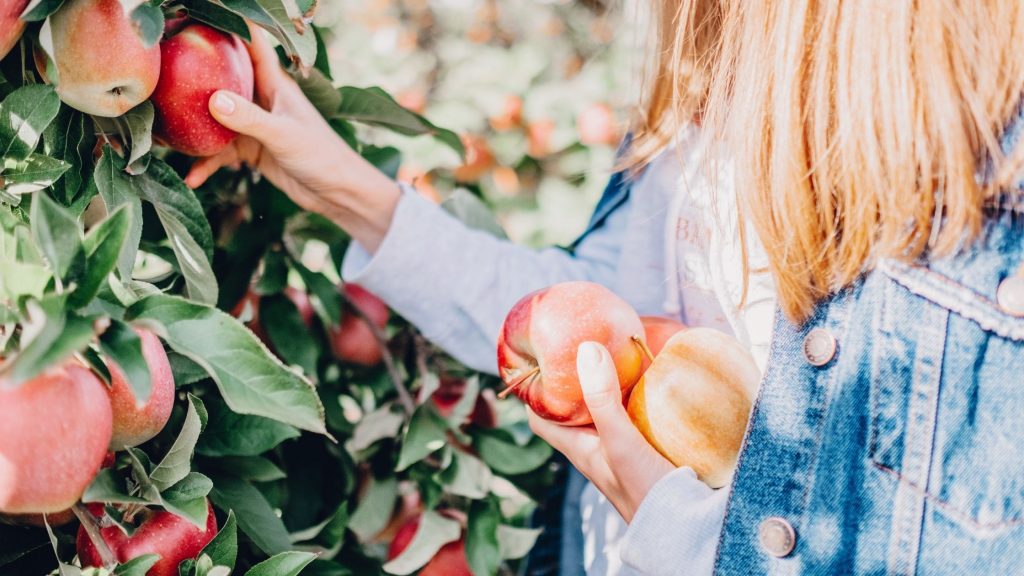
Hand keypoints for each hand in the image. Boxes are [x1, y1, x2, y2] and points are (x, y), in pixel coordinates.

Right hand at [185, 23, 399, 251]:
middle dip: (195, 76)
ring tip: (163, 137)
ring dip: (194, 128)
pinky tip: (192, 178)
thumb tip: (214, 100)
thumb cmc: (321, 157)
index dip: (229, 25)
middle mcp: (262, 99)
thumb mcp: (284, 136)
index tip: (199, 15)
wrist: (338, 194)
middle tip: (162, 73)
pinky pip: (221, 152)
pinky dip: (207, 164)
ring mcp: (255, 124)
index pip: (251, 44)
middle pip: (223, 79)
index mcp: (275, 84)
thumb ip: (250, 119)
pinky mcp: (252, 149)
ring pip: (216, 119)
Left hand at [528, 342, 674, 522]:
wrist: (685, 526)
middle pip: (575, 409)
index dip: (534, 391)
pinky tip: (655, 379)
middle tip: (585, 345)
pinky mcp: (649, 447)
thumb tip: (586, 349)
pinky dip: (642, 396)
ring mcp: (623, 447)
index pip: (541, 418)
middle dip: (577, 379)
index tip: (539, 359)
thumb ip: (602, 399)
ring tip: (619, 352)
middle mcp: (596, 447)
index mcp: (578, 448)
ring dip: (612, 385)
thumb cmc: (644, 489)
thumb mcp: (619, 440)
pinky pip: (639, 415)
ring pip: (608, 409)